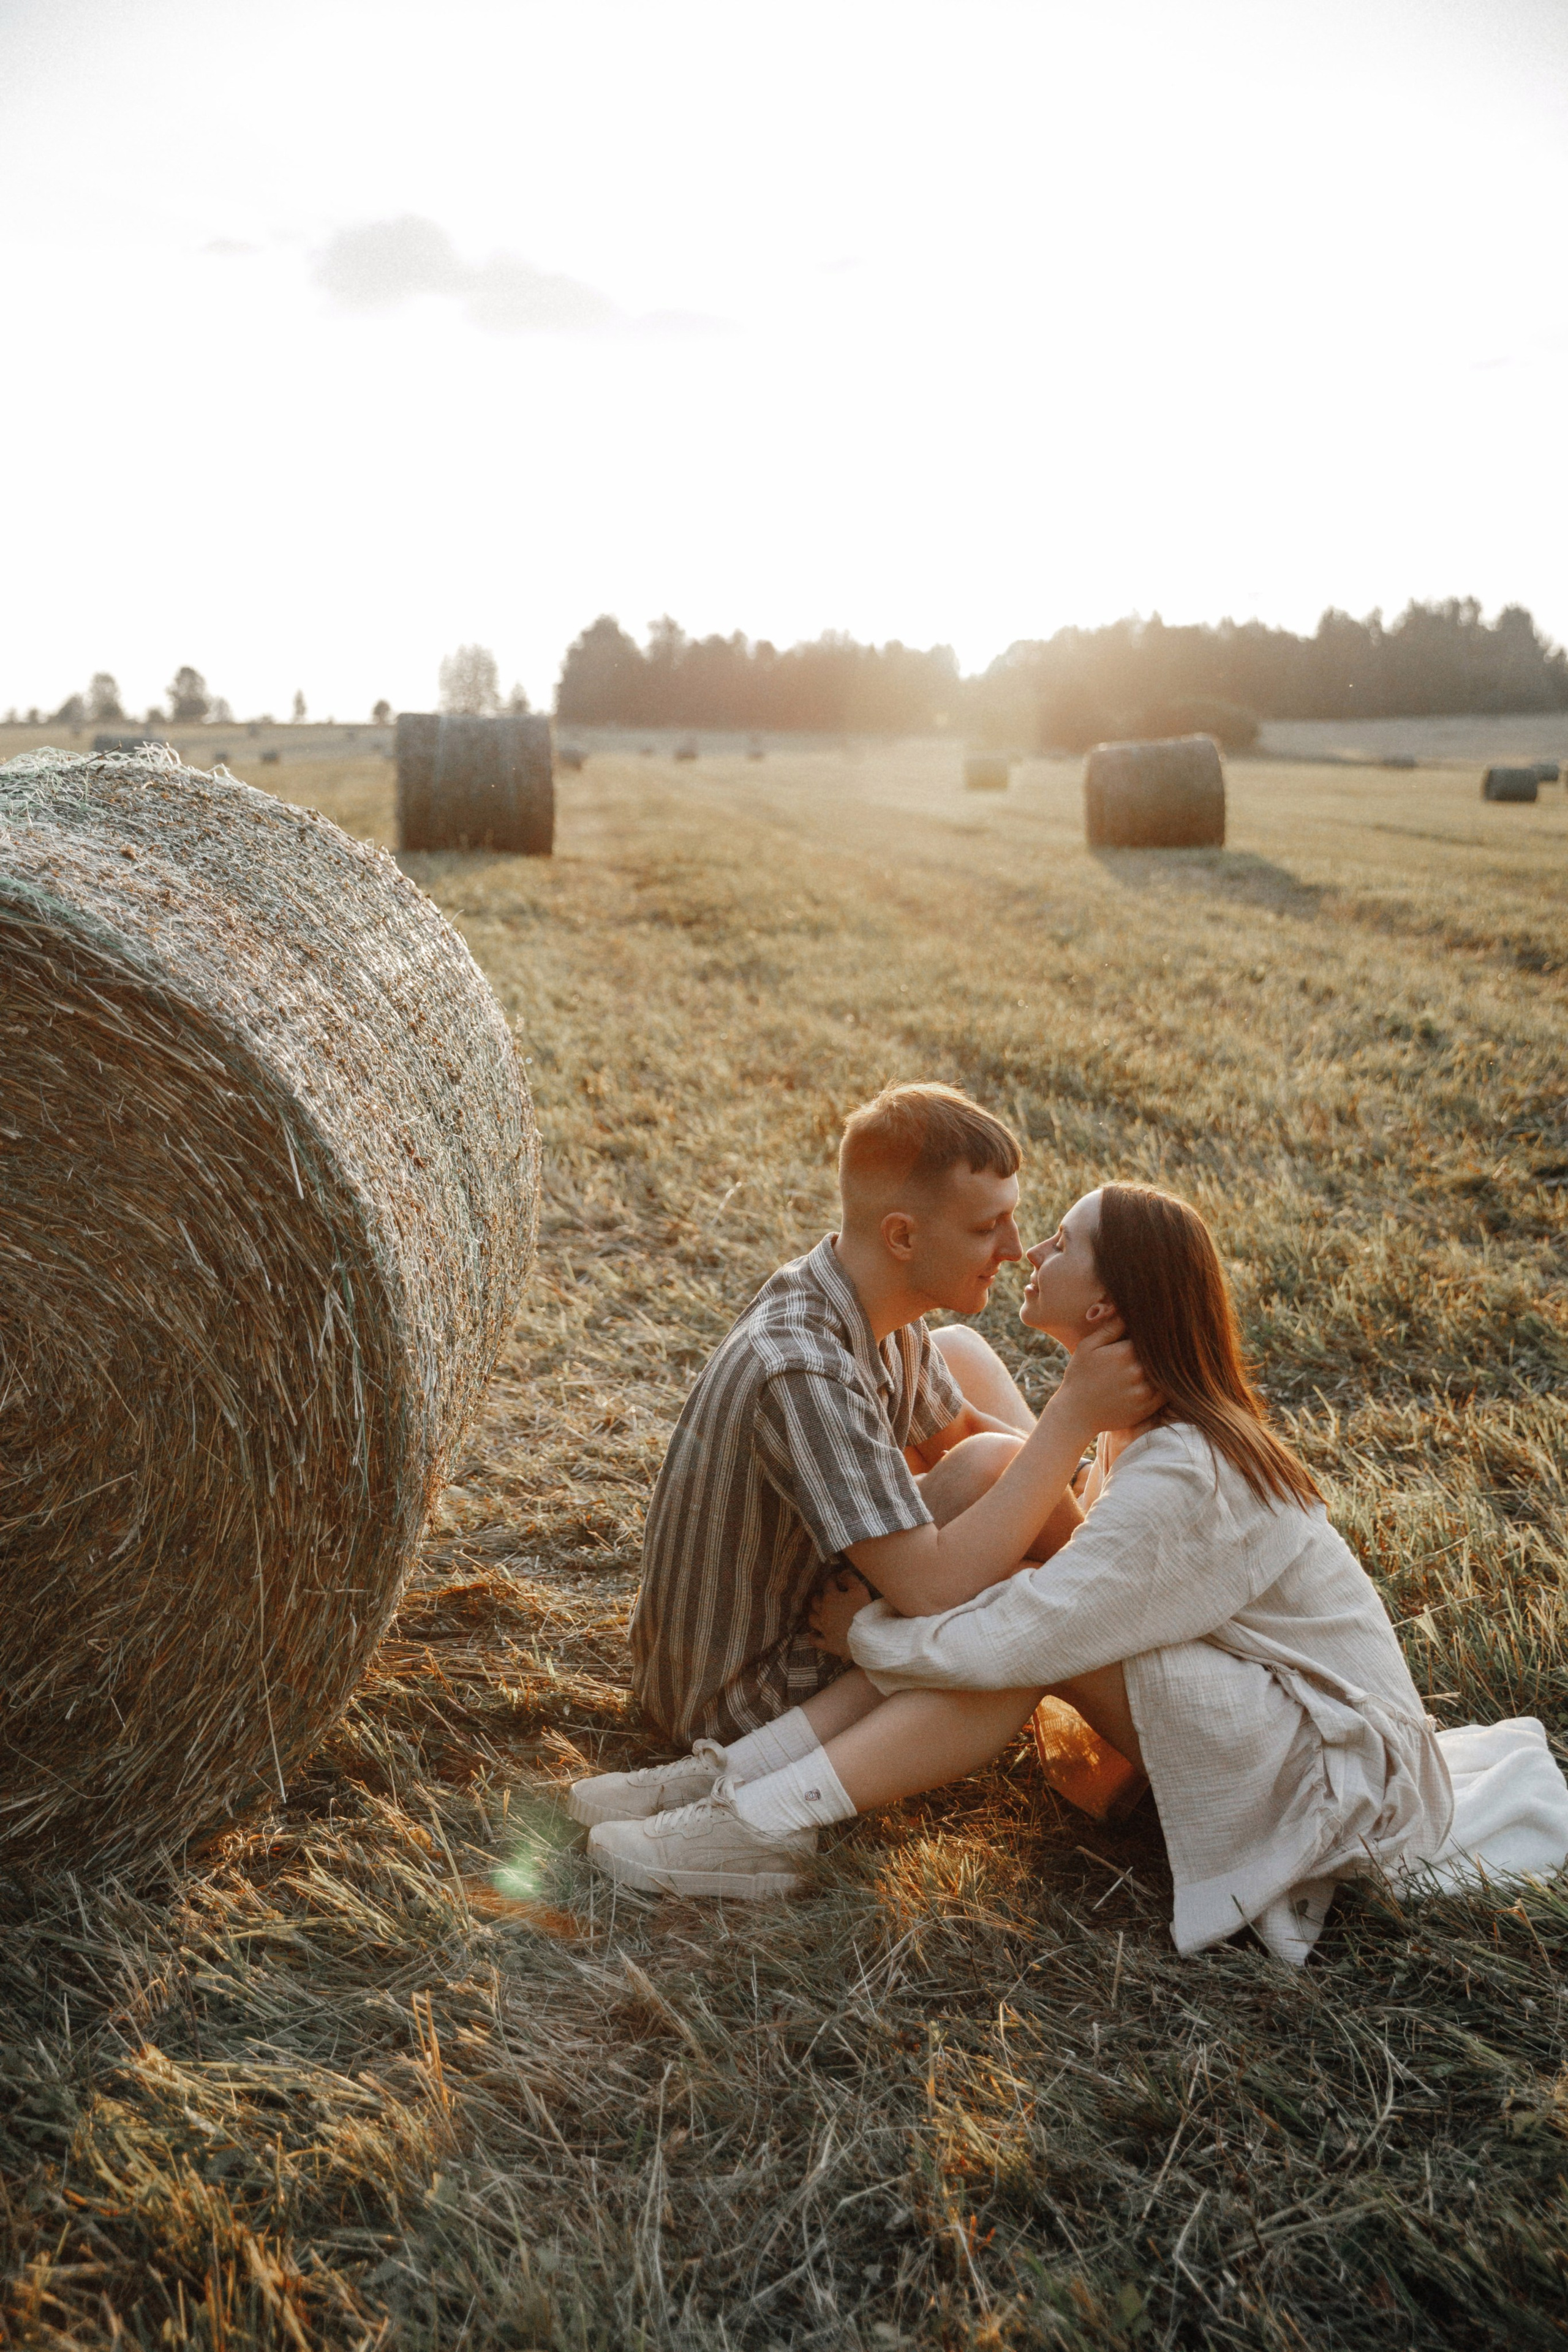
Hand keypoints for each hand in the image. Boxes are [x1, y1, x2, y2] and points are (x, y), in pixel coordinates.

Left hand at [806, 1568, 875, 1658]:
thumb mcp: (860, 1590)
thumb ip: (850, 1579)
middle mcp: (823, 1612)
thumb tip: (842, 1573)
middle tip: (827, 1595)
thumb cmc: (864, 1611)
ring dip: (814, 1613)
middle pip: (816, 1600)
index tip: (837, 1579)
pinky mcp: (827, 1643)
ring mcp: (823, 1628)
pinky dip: (812, 1636)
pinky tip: (813, 1634)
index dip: (833, 1579)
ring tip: (818, 1612)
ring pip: (812, 1618)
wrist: (866, 1637)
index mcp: (831, 1597)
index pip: (828, 1583)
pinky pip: (814, 1639)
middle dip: (820, 1596)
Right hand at [1055, 1317, 1160, 1434]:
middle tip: (1170, 1341)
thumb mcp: (1088, 1346)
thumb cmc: (1080, 1375)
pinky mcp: (1147, 1407)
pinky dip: (1168, 1384)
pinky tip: (1165, 1378)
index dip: (1152, 1333)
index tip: (1158, 1327)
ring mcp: (1143, 1391)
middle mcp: (1137, 1371)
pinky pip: (1166, 1393)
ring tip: (1171, 1358)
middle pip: (1160, 1354)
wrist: (1076, 1413)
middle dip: (1161, 1348)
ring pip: (1166, 1372)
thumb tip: (1127, 1309)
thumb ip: (1110, 1328)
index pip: (1149, 1336)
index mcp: (1124, 1352)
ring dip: (1167, 1366)